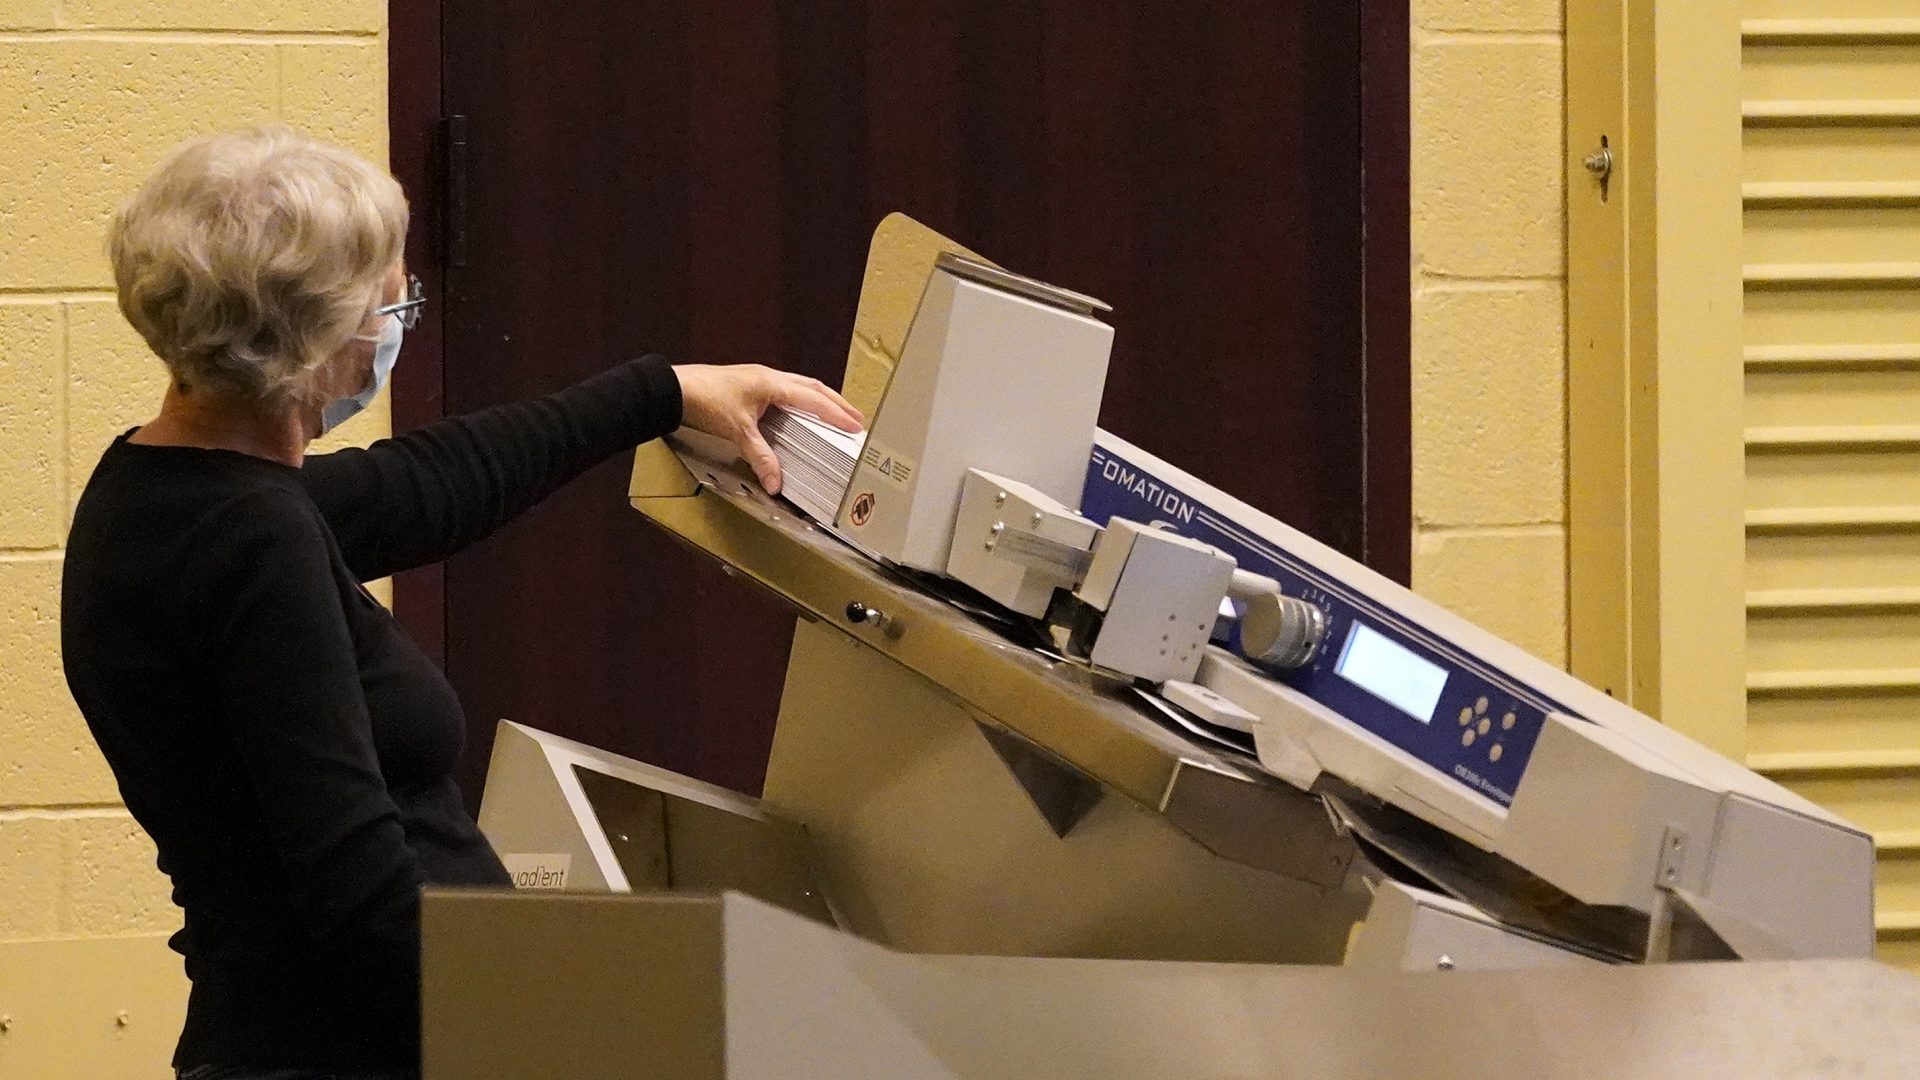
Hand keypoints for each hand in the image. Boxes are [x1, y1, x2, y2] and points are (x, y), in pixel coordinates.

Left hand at [673, 364, 863, 494]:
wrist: (674, 389)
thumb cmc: (705, 401)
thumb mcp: (737, 432)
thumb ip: (760, 457)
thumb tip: (776, 482)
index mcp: (772, 384)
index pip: (814, 399)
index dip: (836, 414)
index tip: (856, 425)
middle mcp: (769, 378)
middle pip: (812, 388)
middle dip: (835, 403)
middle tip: (855, 418)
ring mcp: (758, 379)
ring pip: (799, 386)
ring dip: (819, 399)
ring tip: (834, 413)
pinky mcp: (748, 385)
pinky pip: (784, 390)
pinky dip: (800, 400)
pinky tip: (799, 411)